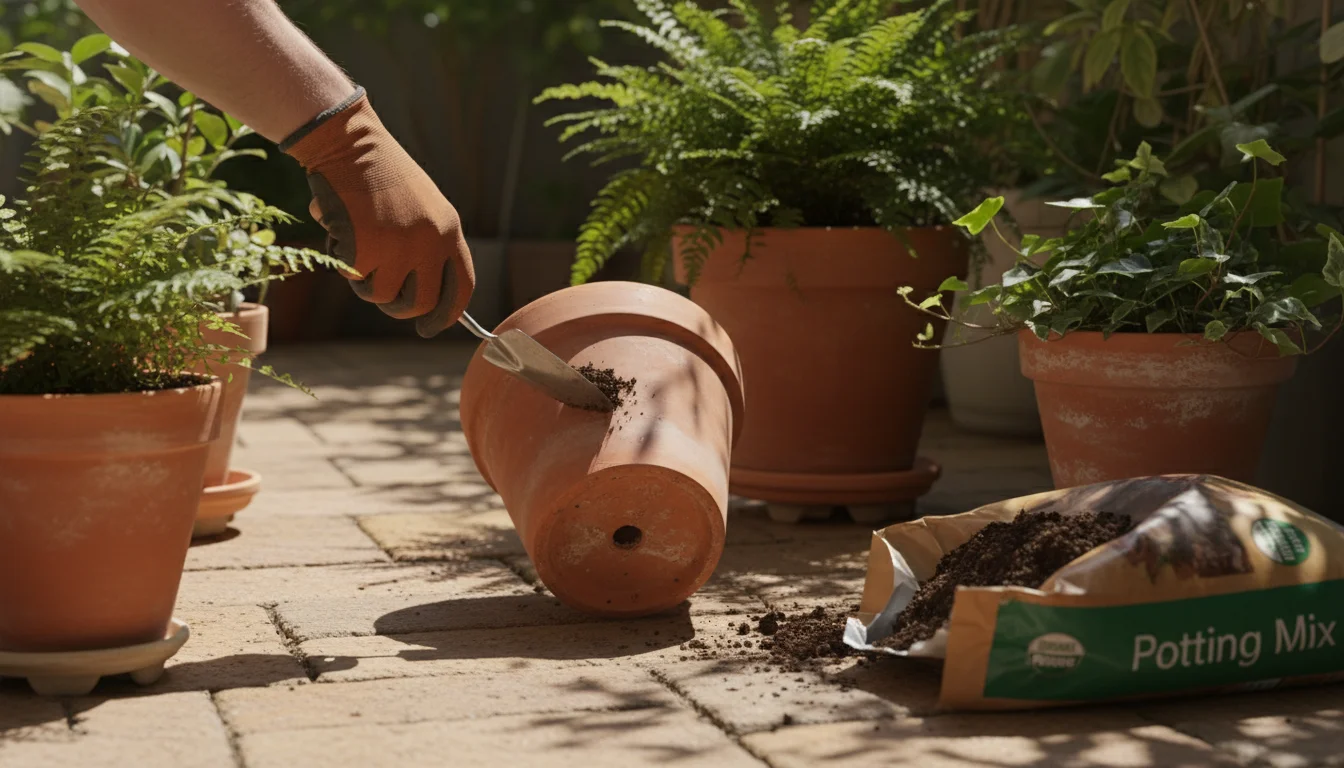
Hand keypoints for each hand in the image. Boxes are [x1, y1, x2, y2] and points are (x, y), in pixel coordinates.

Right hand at [282, 88, 474, 337]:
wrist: (347, 142)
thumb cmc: (379, 174)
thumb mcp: (420, 207)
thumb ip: (429, 246)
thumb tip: (425, 300)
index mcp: (449, 229)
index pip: (462, 287)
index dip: (447, 314)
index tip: (431, 328)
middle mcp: (430, 242)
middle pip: (422, 304)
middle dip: (401, 310)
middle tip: (386, 301)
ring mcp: (399, 247)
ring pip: (383, 296)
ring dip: (366, 281)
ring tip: (358, 246)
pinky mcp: (367, 249)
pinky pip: (355, 277)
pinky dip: (344, 261)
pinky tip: (342, 231)